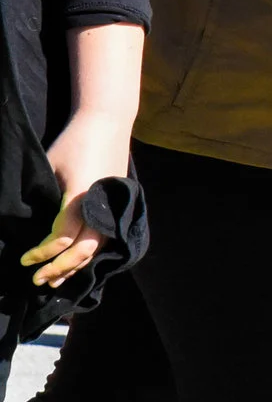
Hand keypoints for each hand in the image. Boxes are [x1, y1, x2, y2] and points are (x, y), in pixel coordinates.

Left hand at [21, 113, 128, 287]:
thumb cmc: (73, 141)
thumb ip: (45, 199)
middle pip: (84, 249)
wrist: (108, 121)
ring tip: (56, 280)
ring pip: (98, 248)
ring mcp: (114, 206)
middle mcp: (102, 206)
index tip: (23, 259)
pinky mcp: (118, 205)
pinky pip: (105, 238)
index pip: (62, 237)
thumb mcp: (50, 167)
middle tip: (37, 280)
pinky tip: (77, 263)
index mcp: (82, 195)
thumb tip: (30, 225)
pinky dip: (91, 254)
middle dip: (59, 268)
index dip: (42, 253)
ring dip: (76, 266)